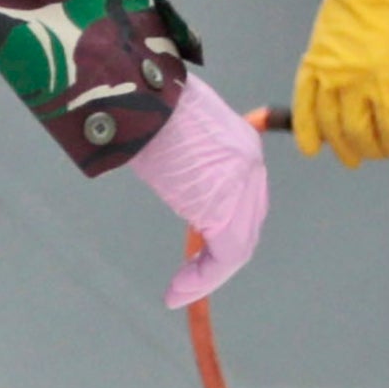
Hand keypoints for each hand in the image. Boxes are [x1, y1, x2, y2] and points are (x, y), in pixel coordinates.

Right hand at [129, 83, 269, 307]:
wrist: (139, 95)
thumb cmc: (142, 102)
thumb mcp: (170, 126)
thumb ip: (184, 153)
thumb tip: (176, 173)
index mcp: (239, 140)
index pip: (244, 194)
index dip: (224, 225)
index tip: (200, 246)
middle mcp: (250, 162)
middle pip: (247, 222)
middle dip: (221, 254)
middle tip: (193, 277)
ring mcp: (242, 184)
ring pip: (237, 244)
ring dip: (208, 274)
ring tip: (179, 292)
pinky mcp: (226, 205)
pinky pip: (224, 255)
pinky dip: (201, 279)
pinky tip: (177, 292)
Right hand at [288, 0, 388, 169]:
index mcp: (382, 73)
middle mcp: (348, 77)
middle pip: (357, 132)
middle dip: (375, 150)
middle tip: (387, 153)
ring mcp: (326, 70)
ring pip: (328, 124)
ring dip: (341, 146)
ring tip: (353, 156)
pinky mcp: (312, 60)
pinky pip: (302, 102)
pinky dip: (303, 128)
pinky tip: (310, 147)